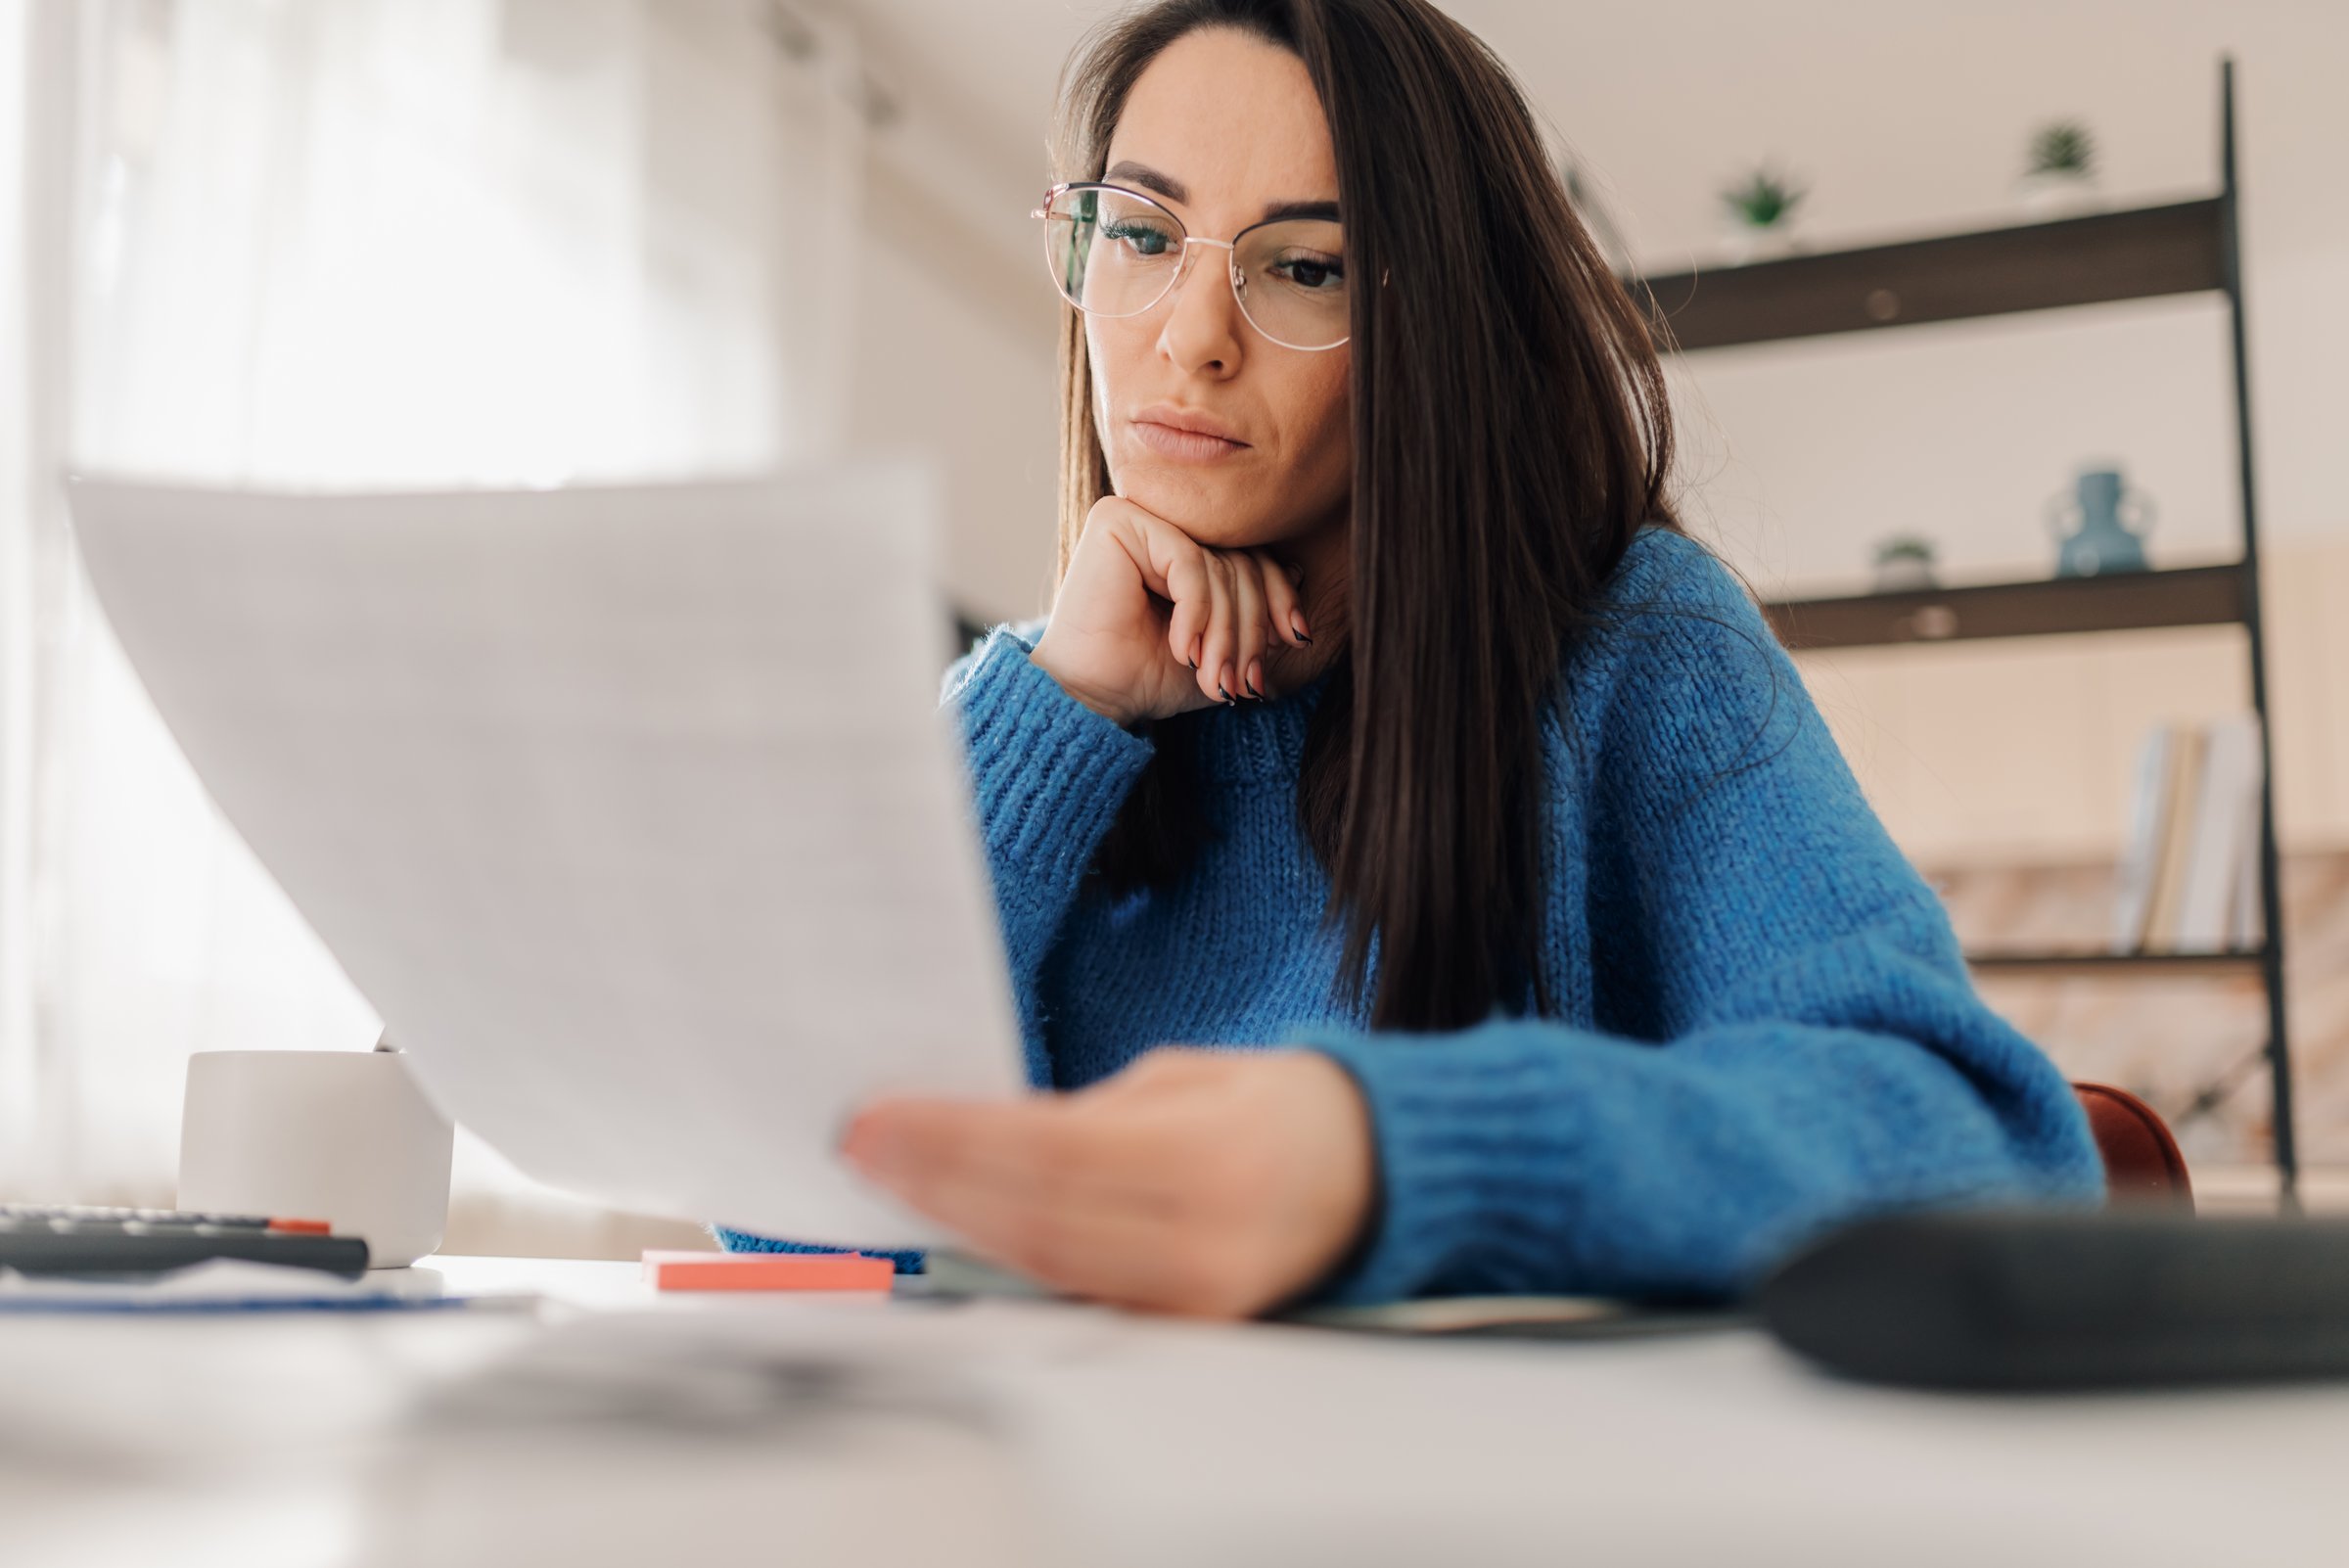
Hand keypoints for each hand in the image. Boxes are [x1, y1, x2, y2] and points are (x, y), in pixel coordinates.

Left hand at [842, 1048, 1376, 1318]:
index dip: (955, 1138)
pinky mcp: (1188, 1326)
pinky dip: (1008, 1259)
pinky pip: (1077, 1294)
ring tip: (891, 1180)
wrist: (1376, 1175)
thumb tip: (985, 1134)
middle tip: (862, 1146)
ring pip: (1046, 1266)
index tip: (880, 1118)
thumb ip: (1090, 1112)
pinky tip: (959, 1226)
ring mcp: (1197, 1297)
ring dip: (956, 1223)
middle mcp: (1204, 1240)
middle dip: (936, 1180)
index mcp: (1210, 1158)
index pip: (1051, 1151)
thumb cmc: (1282, 1107)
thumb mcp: (1186, 1079)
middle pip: (1035, 1218)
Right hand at [1028, 496, 1316, 725]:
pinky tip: (1181, 649)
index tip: (1295, 641)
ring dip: (1225, 632)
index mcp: (1184, 545)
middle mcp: (1163, 521)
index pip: (1252, 556)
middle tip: (1244, 681)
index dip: (1280, 597)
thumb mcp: (1221, 646)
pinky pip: (1189, 562)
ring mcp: (1141, 516)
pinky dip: (1196, 612)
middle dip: (1252, 627)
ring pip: (1218, 566)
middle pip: (1240, 560)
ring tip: (1214, 677)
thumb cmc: (1147, 675)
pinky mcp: (1119, 520)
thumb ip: (1256, 613)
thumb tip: (1299, 572)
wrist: (1092, 698)